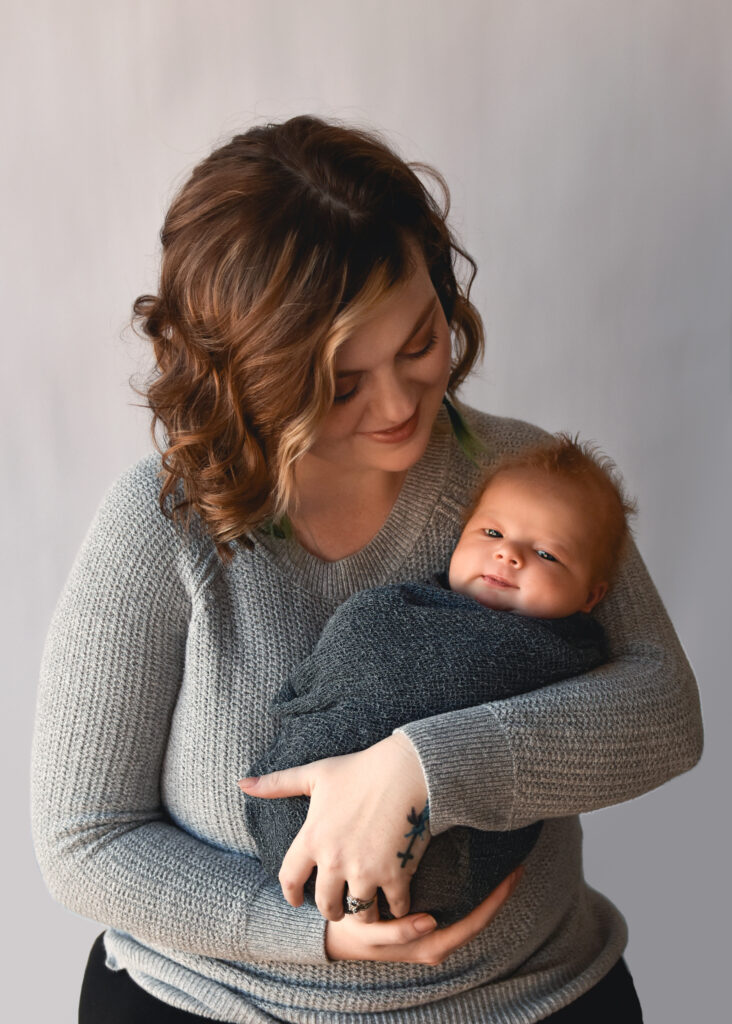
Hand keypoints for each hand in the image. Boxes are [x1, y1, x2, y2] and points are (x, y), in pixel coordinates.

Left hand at [238, 733, 428, 920]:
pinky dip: (397, 908)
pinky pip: (395, 907)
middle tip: (338, 907)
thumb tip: (242, 783)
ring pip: (359, 912)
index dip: (291, 895)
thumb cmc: (360, 769)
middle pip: (326, 905)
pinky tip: (398, 901)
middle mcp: (334, 861)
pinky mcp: (395, 874)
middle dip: (331, 909)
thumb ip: (278, 784)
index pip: (289, 880)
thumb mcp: (315, 774)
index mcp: (312, 839)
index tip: (297, 901)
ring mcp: (365, 871)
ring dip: (363, 913)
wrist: (406, 770)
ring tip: (368, 908)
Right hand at [325, 867, 522, 962]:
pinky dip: (474, 894)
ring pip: (472, 915)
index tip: (513, 875)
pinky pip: (460, 910)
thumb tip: (429, 922)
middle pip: (479, 919)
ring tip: (504, 865)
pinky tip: (478, 872)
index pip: (474, 924)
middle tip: (516, 865)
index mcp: (429, 946)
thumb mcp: (371, 932)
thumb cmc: (356, 930)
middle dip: (499, 894)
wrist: (338, 937)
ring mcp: (435, 934)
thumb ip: (399, 932)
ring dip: (490, 894)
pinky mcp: (429, 924)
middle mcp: (438, 943)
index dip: (496, 901)